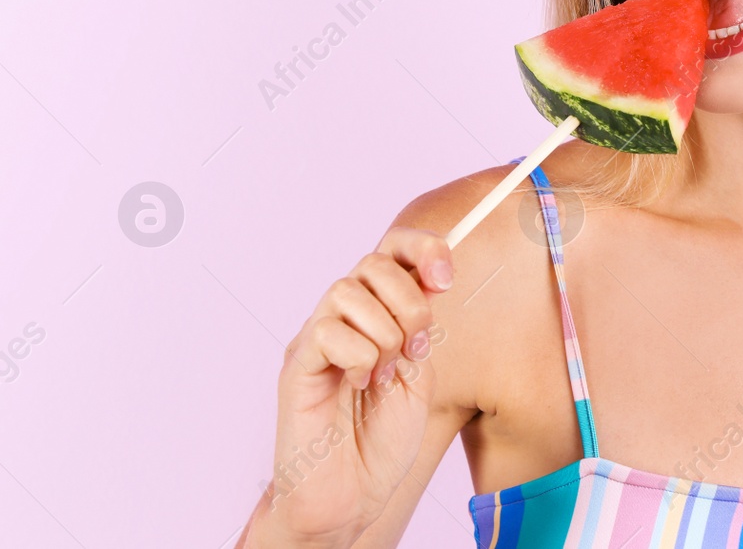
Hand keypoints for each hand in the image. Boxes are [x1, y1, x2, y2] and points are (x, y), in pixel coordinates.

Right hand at [260, 227, 452, 546]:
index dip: (422, 249)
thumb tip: (431, 279)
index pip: (392, 251)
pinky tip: (360, 384)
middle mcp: (343, 319)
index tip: (445, 277)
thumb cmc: (381, 440)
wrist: (352, 494)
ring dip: (383, 332)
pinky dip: (358, 356)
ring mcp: (316, 338)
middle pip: (373, 264)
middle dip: (408, 301)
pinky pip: (327, 331)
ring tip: (384, 374)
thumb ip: (421, 328)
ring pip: (347, 290)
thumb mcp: (419, 375)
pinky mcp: (297, 364)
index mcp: (377, 315)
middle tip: (415, 349)